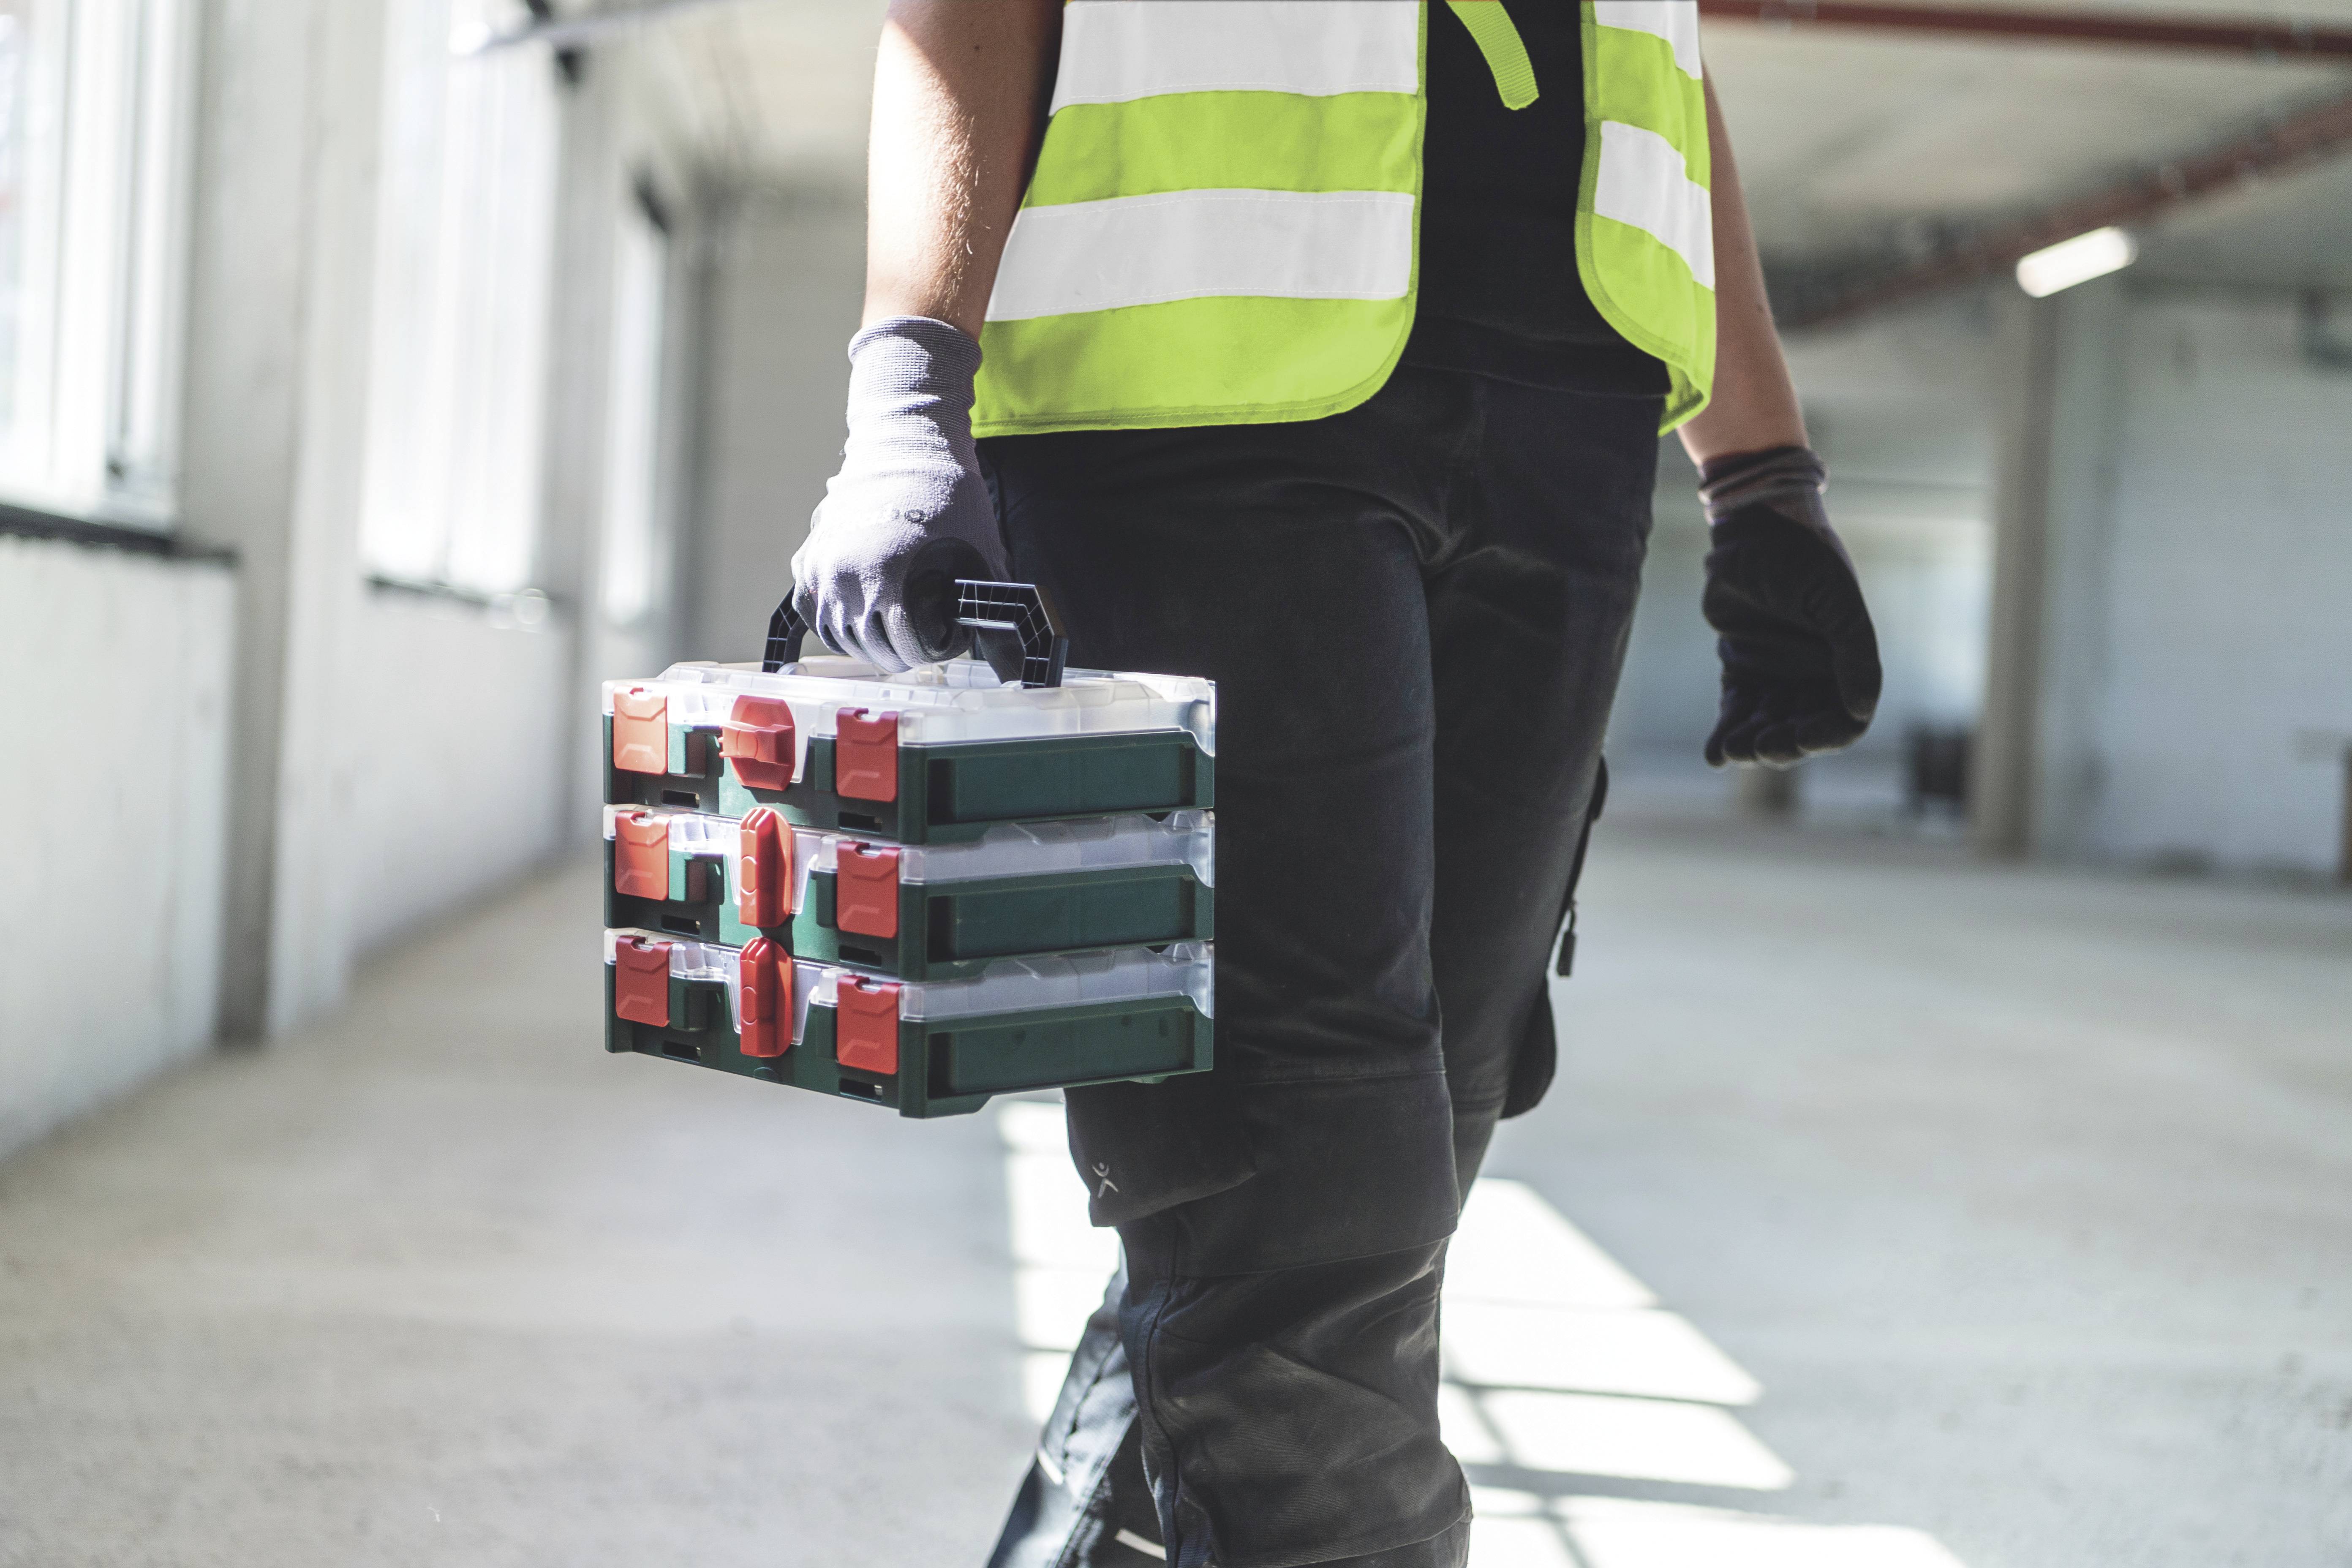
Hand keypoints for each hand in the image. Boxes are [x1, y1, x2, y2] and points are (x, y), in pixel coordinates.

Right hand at [790, 317, 1007, 669]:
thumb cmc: (947, 492)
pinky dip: (832, 623)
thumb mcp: (978, 549)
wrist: (906, 444)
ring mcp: (821, 568)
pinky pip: (810, 609)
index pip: (906, 646)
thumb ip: (982, 600)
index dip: (933, 651)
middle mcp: (846, 577)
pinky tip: (855, 623)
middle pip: (872, 647)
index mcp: (888, 577)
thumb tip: (1007, 649)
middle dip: (902, 652)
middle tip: (921, 645)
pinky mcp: (808, 557)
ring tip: (890, 641)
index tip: (946, 643)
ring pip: (838, 635)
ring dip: (866, 645)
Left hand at [1697, 446, 1881, 768]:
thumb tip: (1861, 709)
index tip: (1801, 737)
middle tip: (1760, 746)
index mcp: (1845, 662)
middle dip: (1783, 745)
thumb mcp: (1834, 600)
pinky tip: (1714, 755)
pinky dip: (1726, 733)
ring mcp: (1776, 673)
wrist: (1748, 529)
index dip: (1826, 737)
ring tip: (1733, 751)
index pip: (1844, 720)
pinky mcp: (1741, 667)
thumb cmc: (1800, 557)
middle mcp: (1814, 674)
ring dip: (1752, 745)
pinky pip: (1737, 710)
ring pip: (1767, 726)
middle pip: (1803, 731)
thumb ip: (1855, 652)